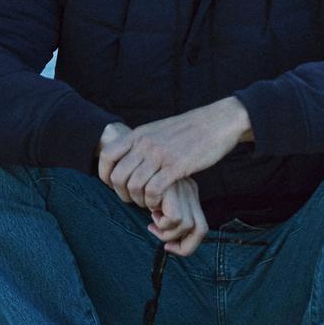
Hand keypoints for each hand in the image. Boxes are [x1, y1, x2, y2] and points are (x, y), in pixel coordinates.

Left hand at [100, 97, 251, 208]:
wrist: (218, 122)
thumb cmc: (191, 129)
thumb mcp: (159, 129)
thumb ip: (142, 143)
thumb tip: (128, 158)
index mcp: (139, 134)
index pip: (107, 156)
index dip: (104, 175)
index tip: (113, 185)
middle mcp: (145, 144)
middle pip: (118, 177)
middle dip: (122, 194)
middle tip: (133, 199)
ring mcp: (160, 155)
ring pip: (134, 187)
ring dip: (139, 201)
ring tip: (149, 202)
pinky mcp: (176, 166)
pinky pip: (154, 191)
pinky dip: (153, 202)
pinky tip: (160, 202)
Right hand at [146, 178, 208, 256]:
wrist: (133, 150)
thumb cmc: (140, 173)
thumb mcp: (157, 194)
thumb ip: (163, 209)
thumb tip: (167, 241)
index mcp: (189, 192)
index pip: (200, 228)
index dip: (187, 245)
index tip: (167, 245)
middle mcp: (190, 192)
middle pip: (200, 231)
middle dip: (182, 246)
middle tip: (158, 235)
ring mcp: (183, 190)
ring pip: (186, 226)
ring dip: (165, 232)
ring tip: (152, 219)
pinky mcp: (172, 190)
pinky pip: (174, 218)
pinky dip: (161, 222)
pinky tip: (151, 211)